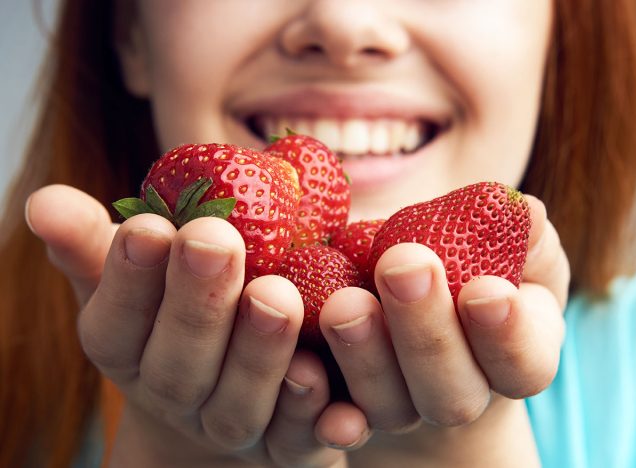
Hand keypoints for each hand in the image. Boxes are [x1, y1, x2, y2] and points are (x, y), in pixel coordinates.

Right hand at [26, 185, 369, 467]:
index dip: (129, 280)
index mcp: (131, 356)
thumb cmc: (172, 314)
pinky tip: (321, 370)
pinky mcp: (288, 446)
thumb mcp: (135, 276)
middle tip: (215, 241)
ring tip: (278, 296)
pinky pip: (297, 439)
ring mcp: (233, 430)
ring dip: (257, 354)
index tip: (149, 226)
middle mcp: (179, 400)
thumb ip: (96, 244)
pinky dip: (309, 411)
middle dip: (196, 304)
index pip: (116, 327)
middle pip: (179, 368)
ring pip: (238, 407)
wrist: (222, 391)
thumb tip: (43, 201)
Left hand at [317, 195, 568, 462]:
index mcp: (511, 361)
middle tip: (402, 266)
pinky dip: (311, 397)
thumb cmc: (467, 279)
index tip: (485, 289)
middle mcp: (458, 396)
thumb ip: (518, 239)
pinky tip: (298, 364)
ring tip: (342, 301)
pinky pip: (330, 416)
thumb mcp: (504, 256)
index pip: (525, 366)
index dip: (508, 337)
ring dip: (364, 355)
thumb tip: (527, 211)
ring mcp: (400, 410)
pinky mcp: (348, 407)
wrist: (417, 332)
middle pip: (452, 393)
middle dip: (426, 330)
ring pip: (387, 405)